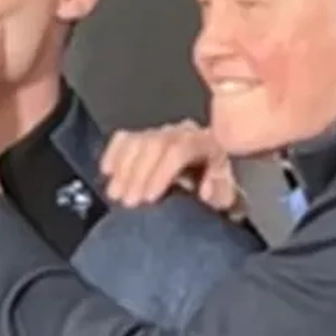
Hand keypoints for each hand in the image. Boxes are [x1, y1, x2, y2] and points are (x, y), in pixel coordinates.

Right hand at [101, 121, 240, 214]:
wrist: (212, 187)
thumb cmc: (219, 195)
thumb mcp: (229, 199)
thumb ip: (222, 194)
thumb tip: (207, 190)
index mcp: (206, 143)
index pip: (179, 149)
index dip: (161, 173)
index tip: (149, 198)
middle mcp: (183, 133)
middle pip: (154, 144)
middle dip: (138, 174)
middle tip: (128, 202)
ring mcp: (162, 134)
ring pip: (137, 141)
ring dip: (122, 168)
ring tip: (115, 194)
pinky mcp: (145, 139)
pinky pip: (125, 139)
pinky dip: (113, 154)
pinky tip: (107, 172)